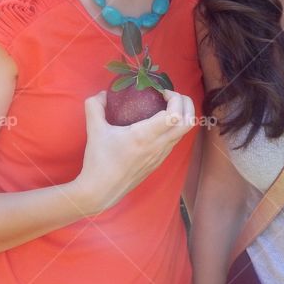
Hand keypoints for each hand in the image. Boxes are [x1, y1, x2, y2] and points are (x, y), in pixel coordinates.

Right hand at [72, 88, 195, 214]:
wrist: (100, 191)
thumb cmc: (98, 161)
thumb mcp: (94, 130)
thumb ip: (95, 107)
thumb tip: (102, 94)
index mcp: (145, 136)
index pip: (175, 115)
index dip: (175, 98)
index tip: (161, 92)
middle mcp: (158, 146)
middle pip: (189, 122)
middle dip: (186, 103)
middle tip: (170, 95)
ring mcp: (161, 155)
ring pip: (184, 133)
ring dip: (182, 115)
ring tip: (166, 106)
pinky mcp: (159, 162)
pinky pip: (175, 141)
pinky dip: (174, 127)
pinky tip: (158, 124)